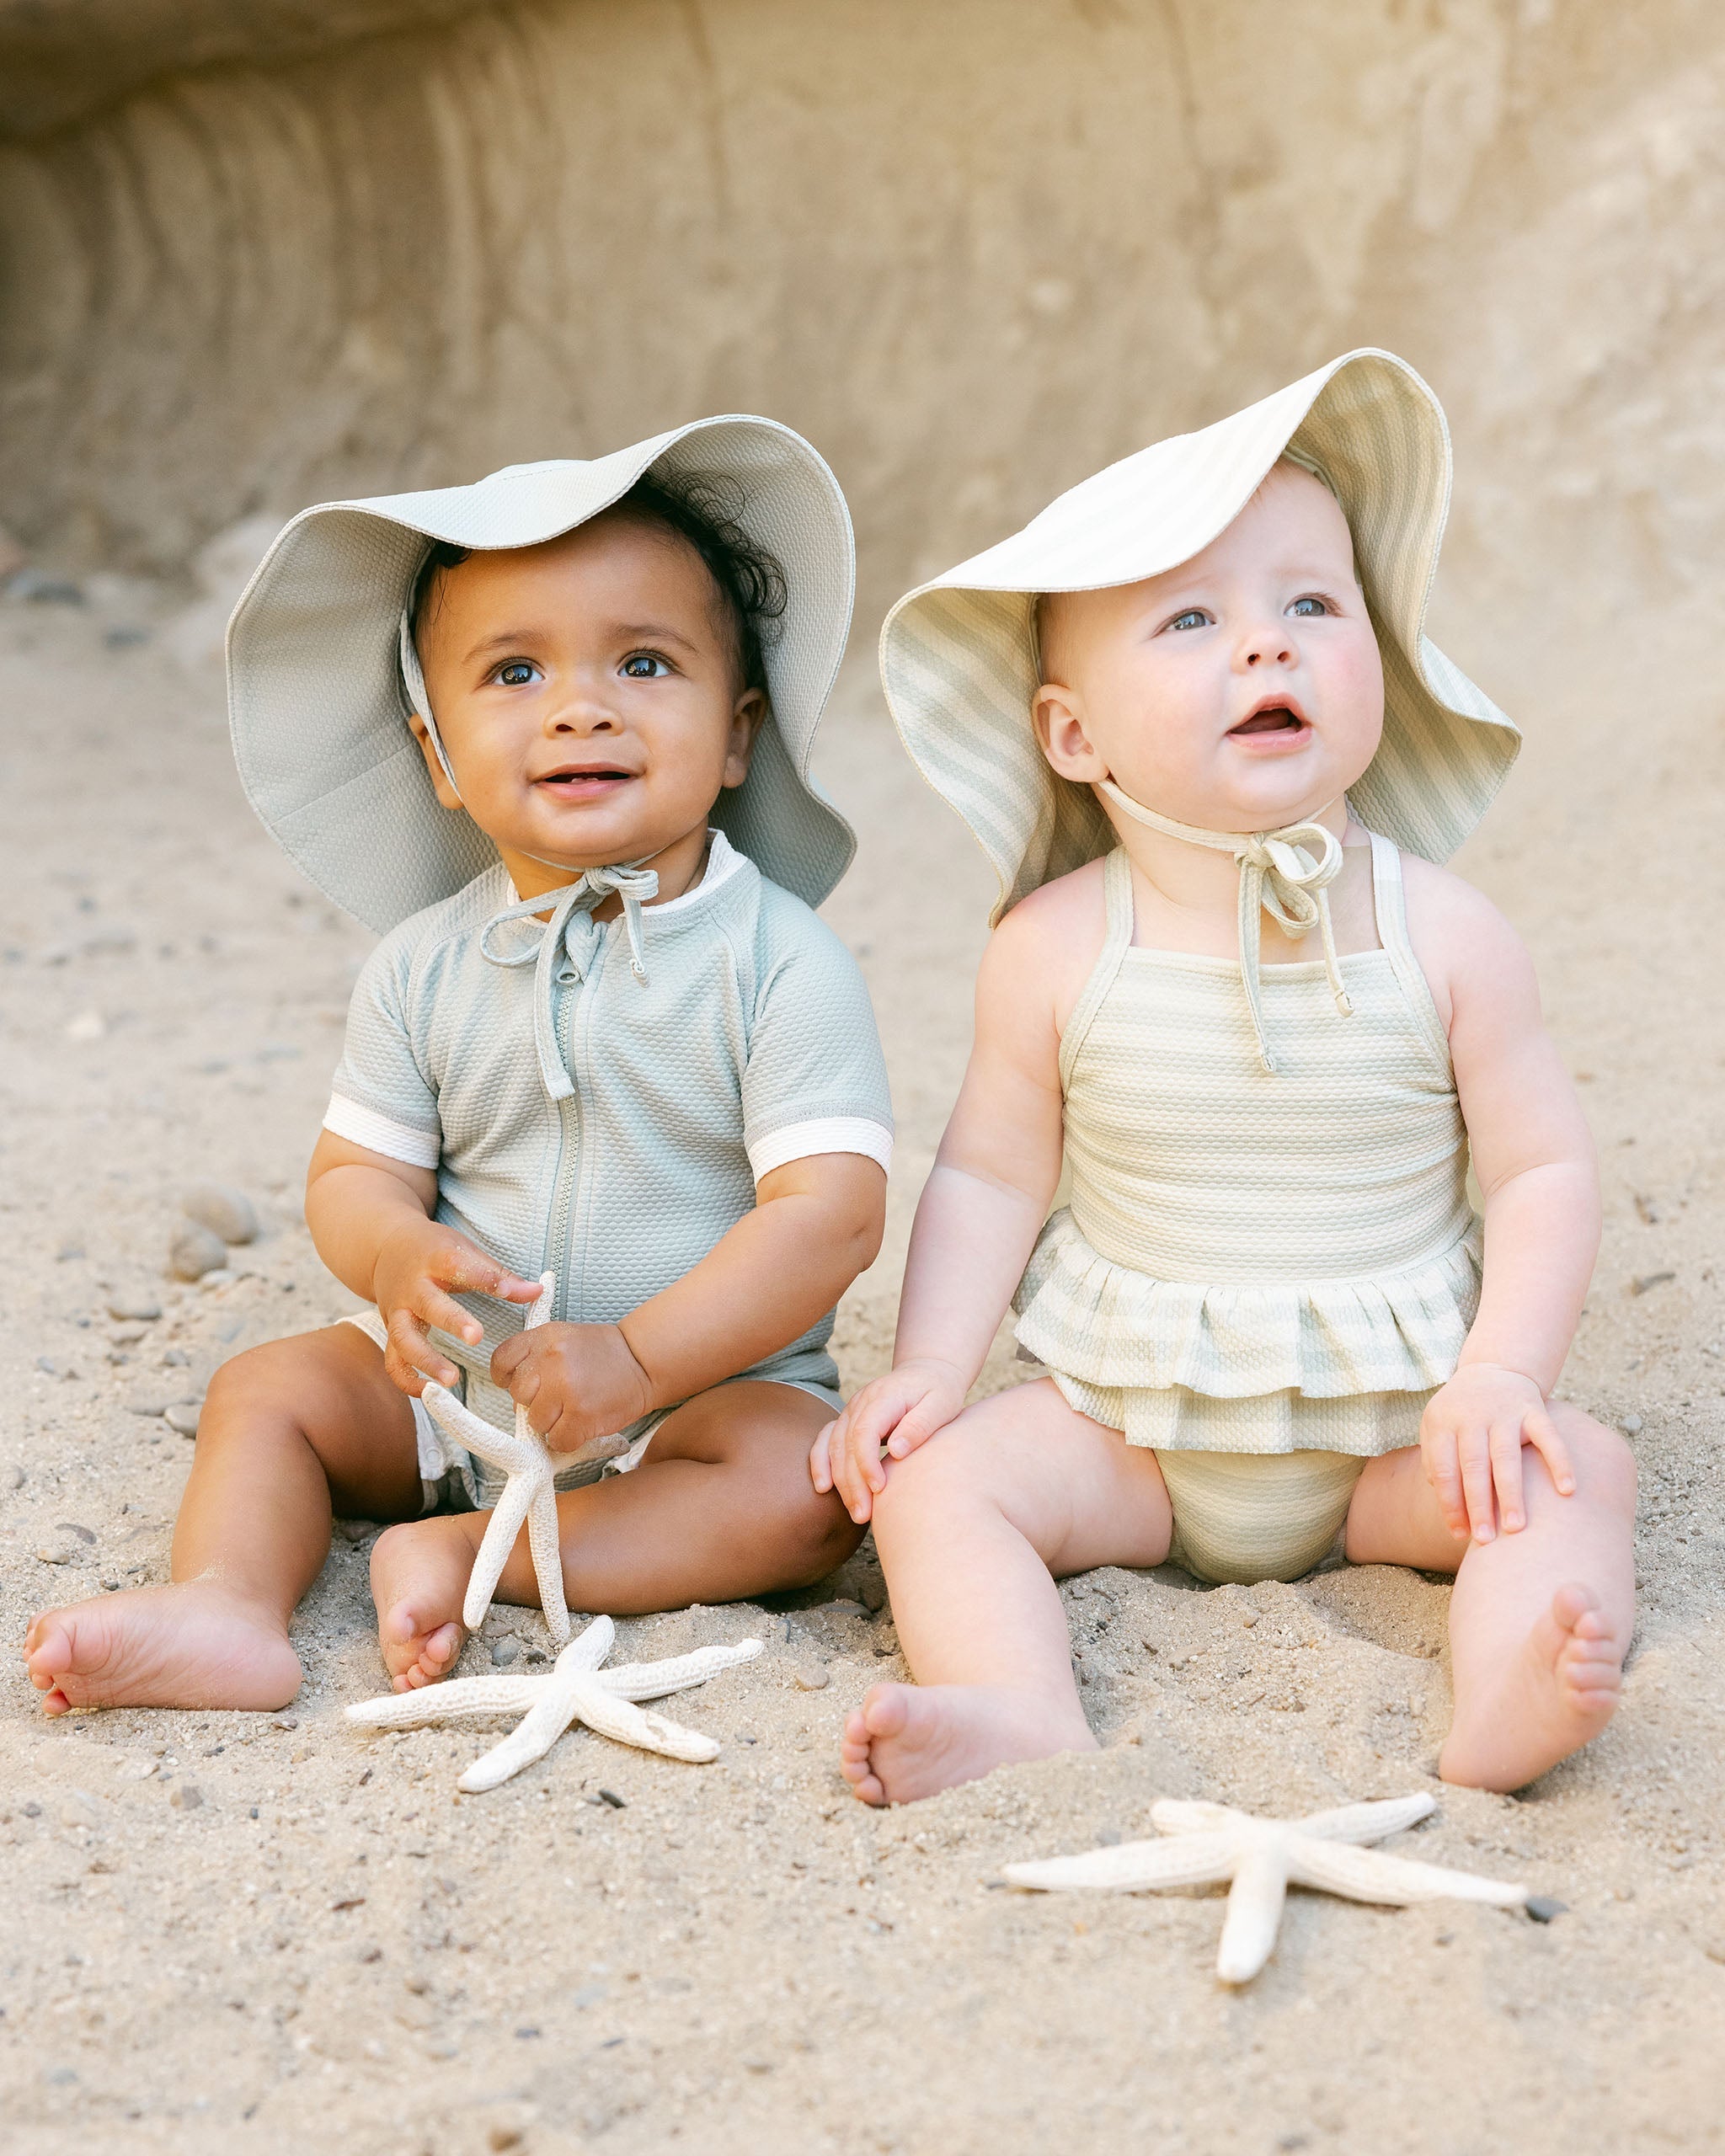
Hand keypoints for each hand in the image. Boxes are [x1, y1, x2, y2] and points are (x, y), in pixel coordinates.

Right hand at [370, 1221, 542, 1394]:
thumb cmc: (433, 1250)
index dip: (486, 1279)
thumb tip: (538, 1292)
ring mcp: (398, 1311)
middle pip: (429, 1304)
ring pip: (404, 1338)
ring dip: (426, 1360)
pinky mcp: (390, 1331)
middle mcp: (413, 1287)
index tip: (510, 1291)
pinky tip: (428, 1393)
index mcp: (436, 1260)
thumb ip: (499, 1275)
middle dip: (452, 1320)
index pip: (460, 1266)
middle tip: (476, 1338)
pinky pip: (393, 1360)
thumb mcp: (464, 1251)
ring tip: (451, 1380)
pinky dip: (406, 1379)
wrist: (385, 1249)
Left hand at [491, 1322, 653, 1456]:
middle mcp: (551, 1360)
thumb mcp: (564, 1340)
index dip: (507, 1379)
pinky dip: (569, 1439)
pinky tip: (583, 1424)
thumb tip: (518, 1402)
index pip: (501, 1362)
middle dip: (536, 1403)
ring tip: (575, 1410)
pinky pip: (558, 1441)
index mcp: (543, 1338)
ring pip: (536, 1423)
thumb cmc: (604, 1355)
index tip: (524, 1386)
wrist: (644, 1360)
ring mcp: (566, 1387)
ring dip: (554, 1423)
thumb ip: (536, 1361)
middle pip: (518, 1396)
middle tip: (559, 1399)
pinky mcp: (581, 1414)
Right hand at [809, 1358, 968, 1523]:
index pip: (865, 1430)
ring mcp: (851, 1410)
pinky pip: (826, 1440)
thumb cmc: (939, 1391)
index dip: (866, 1462)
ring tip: (855, 1512)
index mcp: (884, 1395)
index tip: (879, 1488)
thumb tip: (896, 1450)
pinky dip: (820, 1463)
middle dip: (852, 1482)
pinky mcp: (848, 1419)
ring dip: (839, 1481)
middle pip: (846, 1444)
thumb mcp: (942, 1403)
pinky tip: (823, 1487)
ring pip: (833, 1446)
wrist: (928, 1372)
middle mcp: (861, 1401)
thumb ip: (920, 1425)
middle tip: (864, 1515)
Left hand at [1418, 1363, 1575, 1543]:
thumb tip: (1449, 1506)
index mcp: (1443, 1423)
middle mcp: (1473, 1417)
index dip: (1450, 1504)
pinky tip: (1567, 1491)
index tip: (1460, 1535)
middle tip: (1485, 1540)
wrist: (1492, 1369)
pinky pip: (1550, 1438)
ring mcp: (1505, 1413)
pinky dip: (1560, 1463)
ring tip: (1516, 1528)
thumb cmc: (1460, 1413)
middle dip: (1479, 1506)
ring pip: (1508, 1457)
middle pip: (1475, 1466)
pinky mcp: (1535, 1410)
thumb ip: (1436, 1462)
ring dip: (1512, 1494)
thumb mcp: (1436, 1427)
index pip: (1445, 1470)